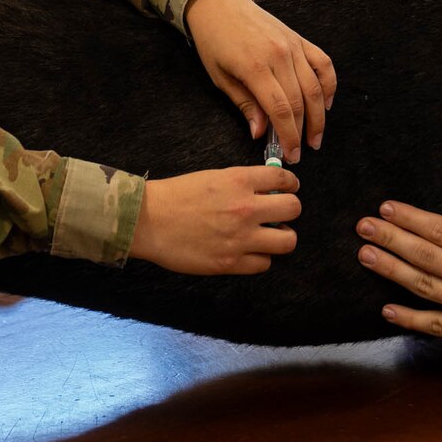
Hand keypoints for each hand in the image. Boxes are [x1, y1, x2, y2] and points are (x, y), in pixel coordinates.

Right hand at [130, 166, 300, 274]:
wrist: (148, 220)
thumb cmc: (175, 196)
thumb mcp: (213, 177)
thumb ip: (241, 183)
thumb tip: (266, 190)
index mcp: (239, 181)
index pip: (284, 178)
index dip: (291, 183)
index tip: (289, 188)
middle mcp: (245, 208)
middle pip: (293, 208)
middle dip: (289, 210)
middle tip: (279, 214)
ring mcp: (240, 237)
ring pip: (287, 241)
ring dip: (281, 237)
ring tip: (268, 236)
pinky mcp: (230, 262)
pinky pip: (264, 264)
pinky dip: (260, 258)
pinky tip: (249, 251)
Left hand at [185, 0, 336, 161]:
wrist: (219, 4)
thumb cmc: (214, 41)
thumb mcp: (219, 77)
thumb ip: (244, 104)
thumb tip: (260, 133)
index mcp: (255, 66)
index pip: (281, 109)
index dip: (289, 136)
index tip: (290, 155)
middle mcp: (279, 55)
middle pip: (301, 101)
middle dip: (303, 132)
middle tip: (302, 152)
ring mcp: (293, 45)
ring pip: (316, 86)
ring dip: (320, 116)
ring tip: (316, 137)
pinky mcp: (299, 39)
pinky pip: (323, 63)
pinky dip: (329, 85)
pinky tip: (327, 104)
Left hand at [356, 175, 441, 364]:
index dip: (411, 218)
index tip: (387, 208)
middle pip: (425, 255)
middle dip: (390, 239)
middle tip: (362, 227)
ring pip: (423, 288)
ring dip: (392, 271)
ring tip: (365, 257)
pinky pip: (436, 327)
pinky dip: (410, 319)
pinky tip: (387, 309)